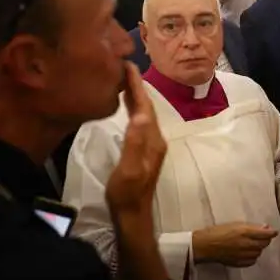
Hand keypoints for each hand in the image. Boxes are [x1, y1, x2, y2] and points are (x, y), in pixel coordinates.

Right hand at [105, 62, 166, 214]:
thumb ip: (135, 142)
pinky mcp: (144, 150)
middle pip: (147, 107)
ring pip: (144, 114)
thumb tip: (140, 115)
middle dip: (136, 86)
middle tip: (124, 66)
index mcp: (152, 140)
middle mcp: (155, 139)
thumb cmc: (127, 192)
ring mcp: (151, 145)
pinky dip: (133, 109)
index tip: (128, 65)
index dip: (137, 86)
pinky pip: (140, 122)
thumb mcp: (130, 168)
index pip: (145, 107)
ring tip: (124, 80)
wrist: (133, 214)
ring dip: (135, 96)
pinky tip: (127, 107)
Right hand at [192, 222, 277, 267]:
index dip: (271, 233)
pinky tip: (249, 253)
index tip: (274, 232)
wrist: (205, 245)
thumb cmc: (218, 231)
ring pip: (259, 253)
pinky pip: (252, 261)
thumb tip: (265, 228)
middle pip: (264, 244)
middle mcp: (245, 244)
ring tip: (254, 244)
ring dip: (259, 248)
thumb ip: (251, 227)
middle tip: (263, 237)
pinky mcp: (238, 263)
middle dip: (266, 240)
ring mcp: (242, 255)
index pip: (265, 234)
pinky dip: (253, 256)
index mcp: (244, 232)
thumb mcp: (235, 224)